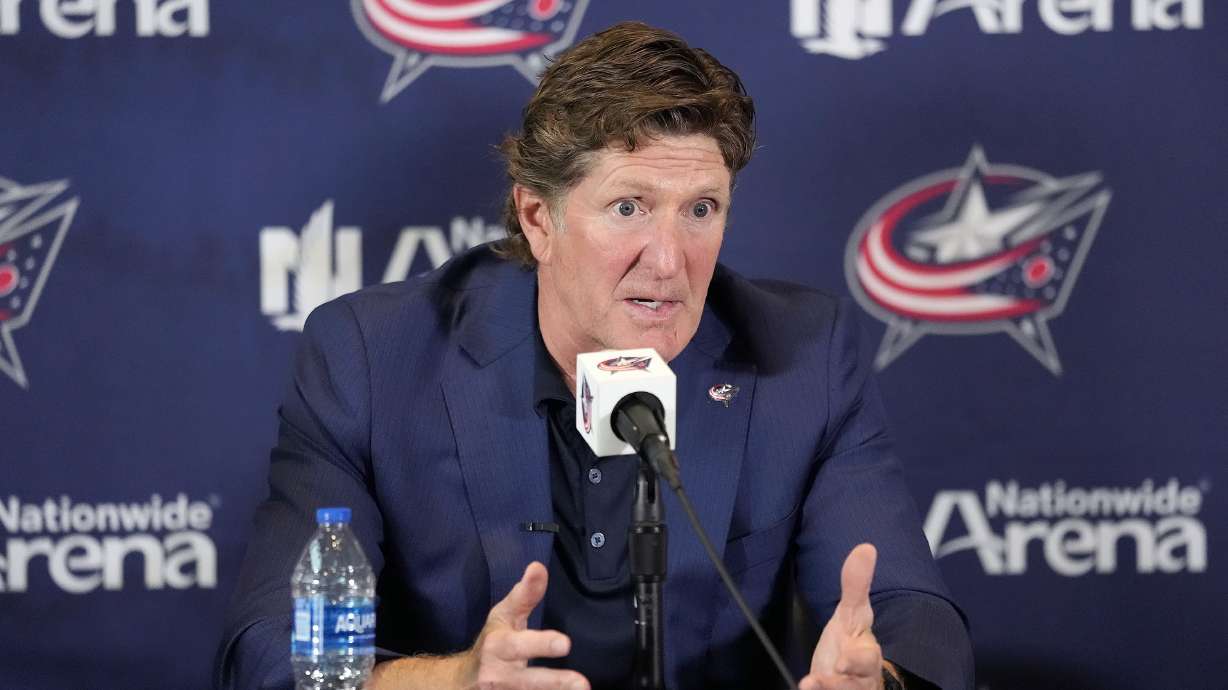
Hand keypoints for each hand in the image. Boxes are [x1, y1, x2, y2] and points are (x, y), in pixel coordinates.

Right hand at [459, 561, 589, 689]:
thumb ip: (525, 594)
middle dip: (553, 682)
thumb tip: (538, 567)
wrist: (463, 680)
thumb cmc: (492, 641)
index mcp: (497, 647)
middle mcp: (498, 674)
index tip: (565, 644)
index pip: (519, 645)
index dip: (541, 645)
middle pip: (527, 681)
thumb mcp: (504, 615)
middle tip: (581, 683)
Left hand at [800, 544, 885, 689]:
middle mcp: (860, 678)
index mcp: (866, 654)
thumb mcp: (851, 613)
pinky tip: (803, 687)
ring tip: (810, 683)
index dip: (857, 661)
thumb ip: (855, 585)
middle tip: (828, 676)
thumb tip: (866, 547)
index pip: (867, 659)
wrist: (848, 674)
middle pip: (857, 685)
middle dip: (843, 684)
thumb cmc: (851, 642)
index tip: (842, 661)